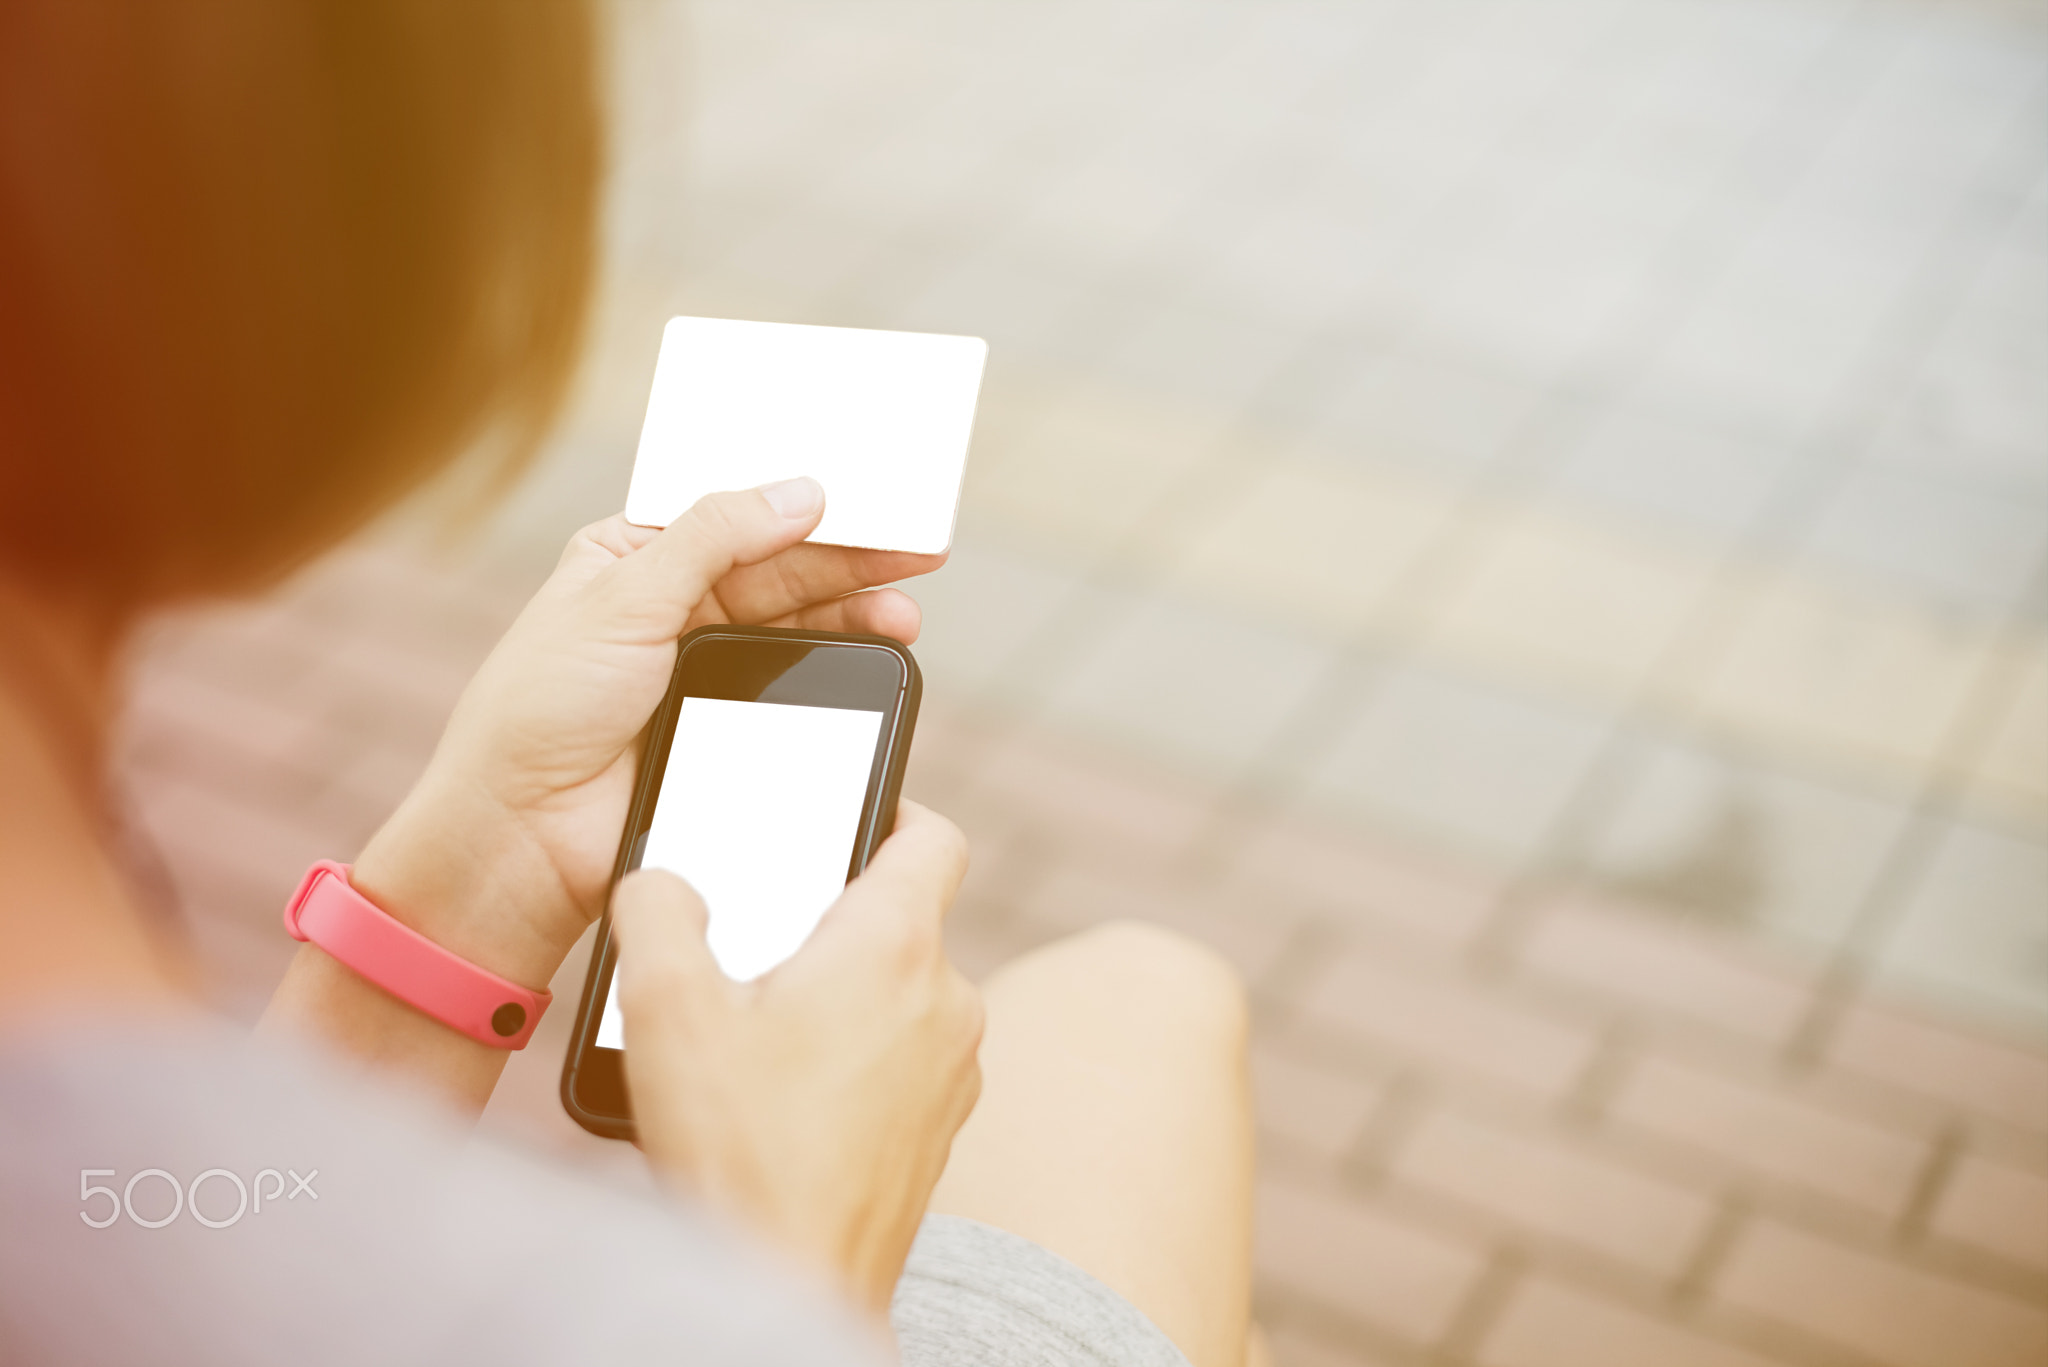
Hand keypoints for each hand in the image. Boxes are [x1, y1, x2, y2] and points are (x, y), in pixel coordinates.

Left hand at [350, 478, 944, 987]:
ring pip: (795, 631)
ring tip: (903, 618)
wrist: (522, 833)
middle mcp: (668, 607)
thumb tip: (801, 492)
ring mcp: (701, 670)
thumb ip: (715, 537)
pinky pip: (793, 693)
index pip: (731, 514)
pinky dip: (835, 674)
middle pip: (778, 571)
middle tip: (918, 558)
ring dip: (852, 619)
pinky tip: (871, 660)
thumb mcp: (624, 595)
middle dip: (849, 564)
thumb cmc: (539, 708)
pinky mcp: (725, 729)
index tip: (870, 498)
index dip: (800, 503)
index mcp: (630, 557)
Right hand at [612, 801, 983, 1312]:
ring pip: (902, 994)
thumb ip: (658, 911)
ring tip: (759, 1028)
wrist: (792, 1289)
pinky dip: (856, 1057)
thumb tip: (661, 879)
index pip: (932, 835)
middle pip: (904, 918)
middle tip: (759, 939)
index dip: (891, 805)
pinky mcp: (940, 1132)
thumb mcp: (667, 1008)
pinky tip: (786, 1093)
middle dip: (833, 919)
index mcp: (896, 945)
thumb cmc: (740, 1151)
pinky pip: (903, 1060)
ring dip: (843, 995)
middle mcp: (947, 1000)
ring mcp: (954, 1072)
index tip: (842, 813)